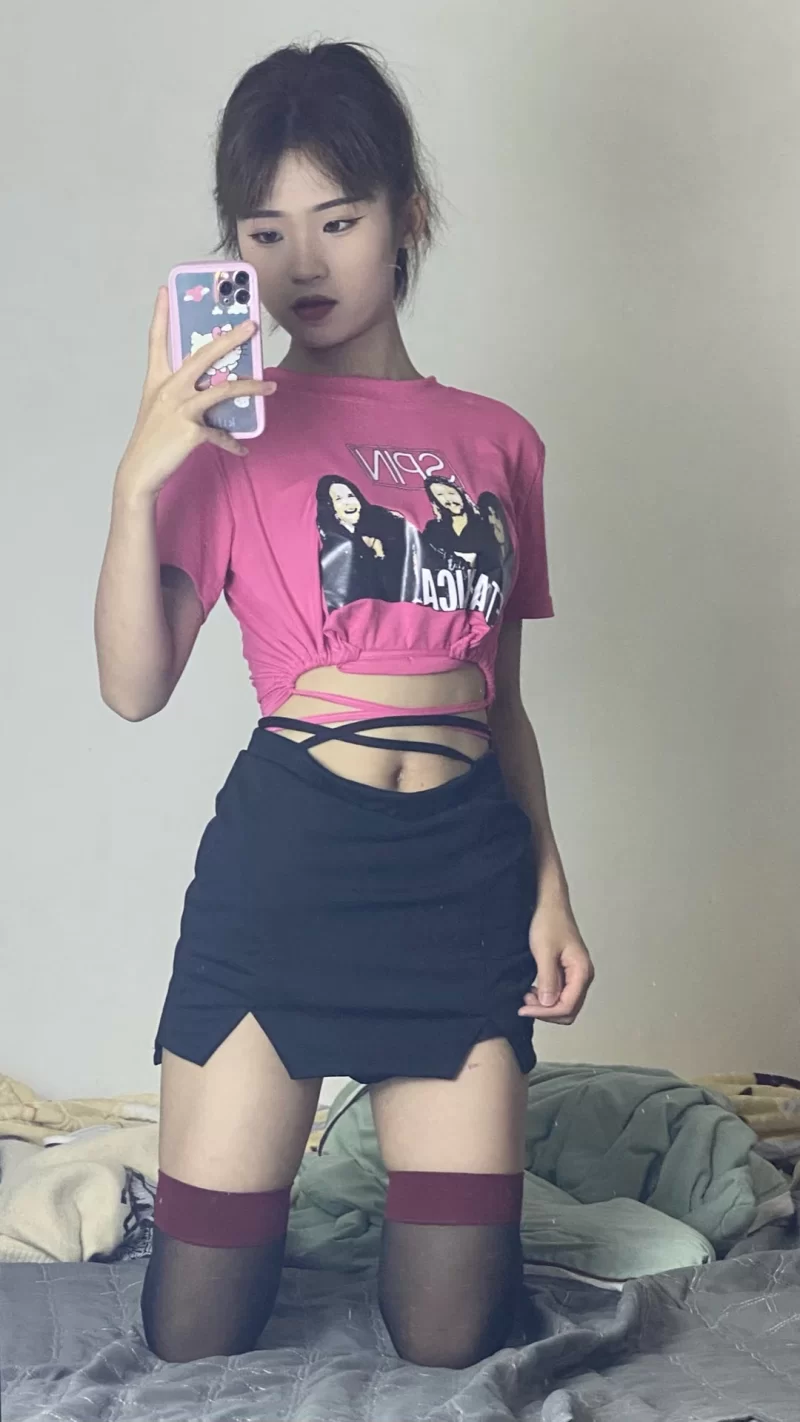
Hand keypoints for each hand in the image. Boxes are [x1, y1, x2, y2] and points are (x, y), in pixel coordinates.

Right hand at [115, 287, 276, 502]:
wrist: (139, 472)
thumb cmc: (152, 440)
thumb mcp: (160, 409)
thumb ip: (182, 393)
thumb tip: (214, 387)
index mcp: (157, 380)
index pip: (157, 340)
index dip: (160, 315)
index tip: (164, 290)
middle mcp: (168, 389)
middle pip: (202, 356)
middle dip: (229, 339)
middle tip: (251, 326)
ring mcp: (179, 409)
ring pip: (222, 391)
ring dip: (251, 388)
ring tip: (271, 387)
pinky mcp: (191, 431)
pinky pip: (220, 433)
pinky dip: (232, 442)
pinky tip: (243, 449)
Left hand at [518, 900, 594, 1023]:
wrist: (549, 904)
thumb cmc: (548, 921)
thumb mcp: (544, 951)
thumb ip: (548, 979)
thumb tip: (549, 1005)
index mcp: (582, 971)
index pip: (568, 1005)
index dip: (545, 1012)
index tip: (524, 1008)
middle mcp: (583, 975)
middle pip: (569, 1009)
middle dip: (546, 1011)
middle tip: (524, 1003)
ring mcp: (576, 974)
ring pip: (564, 1003)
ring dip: (546, 1005)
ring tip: (527, 995)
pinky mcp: (568, 971)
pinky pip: (560, 993)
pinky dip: (547, 997)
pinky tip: (532, 990)